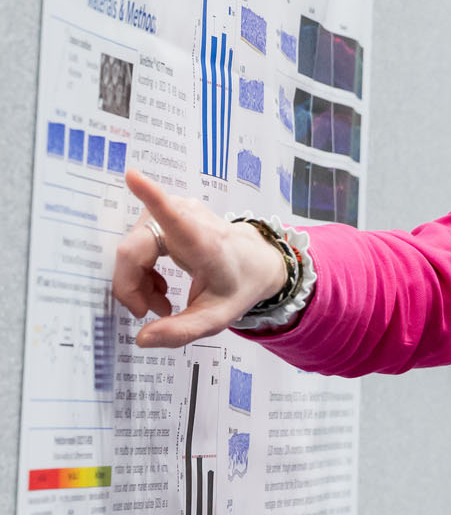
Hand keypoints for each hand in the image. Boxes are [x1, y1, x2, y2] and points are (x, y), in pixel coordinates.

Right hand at [113, 170, 288, 347]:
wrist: (256, 262)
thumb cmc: (237, 286)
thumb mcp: (217, 317)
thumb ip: (182, 331)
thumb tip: (142, 339)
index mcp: (203, 240)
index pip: (174, 215)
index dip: (151, 197)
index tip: (133, 176)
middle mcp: (187, 218)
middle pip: (132, 251)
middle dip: (132, 287)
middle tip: (153, 312)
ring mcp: (174, 211)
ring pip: (130, 250)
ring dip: (138, 281)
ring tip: (163, 300)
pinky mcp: (165, 212)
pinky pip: (135, 245)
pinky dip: (141, 271)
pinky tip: (160, 286)